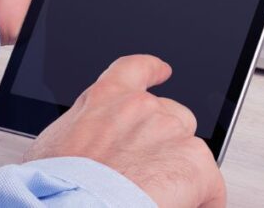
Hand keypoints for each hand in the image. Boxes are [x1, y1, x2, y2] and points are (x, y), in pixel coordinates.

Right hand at [24, 55, 226, 207]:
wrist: (71, 205)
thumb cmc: (53, 185)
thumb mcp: (52, 147)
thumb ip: (80, 135)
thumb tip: (80, 155)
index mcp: (105, 97)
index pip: (135, 70)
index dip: (153, 70)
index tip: (163, 71)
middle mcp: (143, 107)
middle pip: (172, 117)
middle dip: (164, 144)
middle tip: (146, 176)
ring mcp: (171, 132)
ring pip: (191, 151)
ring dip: (180, 174)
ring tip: (158, 200)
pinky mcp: (194, 162)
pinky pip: (211, 184)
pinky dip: (204, 202)